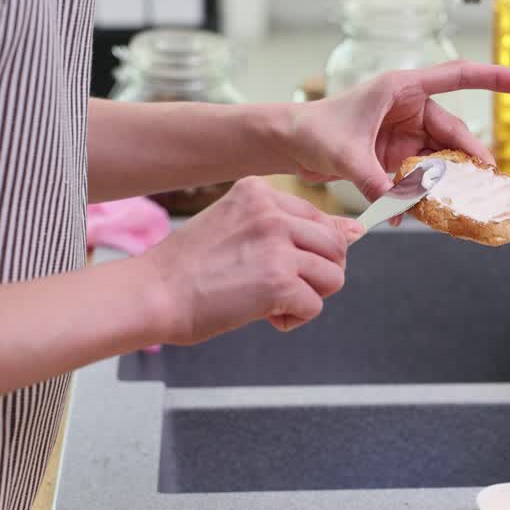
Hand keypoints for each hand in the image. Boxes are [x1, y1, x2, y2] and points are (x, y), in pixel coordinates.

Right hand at [141, 177, 363, 341]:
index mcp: (259, 192)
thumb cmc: (190, 267)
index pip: (320, 218)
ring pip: (333, 276)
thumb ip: (289, 226)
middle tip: (280, 286)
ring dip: (307, 295)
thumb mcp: (237, 227)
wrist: (153, 294)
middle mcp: (272, 213)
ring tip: (270, 300)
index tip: (284, 264)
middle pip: (336, 246)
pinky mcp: (279, 282)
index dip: (310, 251)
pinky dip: (294, 318)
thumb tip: (356, 231)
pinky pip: (315, 305)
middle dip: (317, 273)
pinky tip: (264, 314)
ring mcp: (277, 246)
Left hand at [287, 60, 509, 199]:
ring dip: (447, 184)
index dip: (496, 79)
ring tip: (455, 206)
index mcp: (402, 88)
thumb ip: (376, 181)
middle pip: (454, 134)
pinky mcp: (398, 157)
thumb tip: (401, 207)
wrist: (290, 144)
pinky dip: (424, 195)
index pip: (460, 76)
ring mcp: (406, 134)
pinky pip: (423, 177)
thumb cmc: (313, 130)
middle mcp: (409, 108)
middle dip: (470, 161)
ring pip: (442, 160)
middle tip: (485, 185)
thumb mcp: (345, 155)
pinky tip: (418, 214)